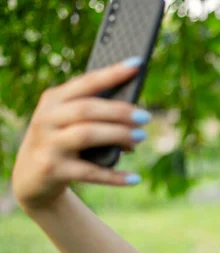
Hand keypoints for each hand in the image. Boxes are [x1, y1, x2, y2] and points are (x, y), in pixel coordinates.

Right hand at [11, 58, 150, 210]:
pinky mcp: (53, 170)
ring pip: (86, 135)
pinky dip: (114, 176)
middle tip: (145, 117)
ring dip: (118, 135)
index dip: (112, 73)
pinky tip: (135, 178)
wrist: (31, 177)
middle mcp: (47, 118)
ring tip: (141, 137)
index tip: (137, 64)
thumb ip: (97, 115)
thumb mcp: (71, 122)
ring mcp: (48, 145)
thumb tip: (137, 119)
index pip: (86, 82)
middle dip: (119, 111)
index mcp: (54, 99)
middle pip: (87, 109)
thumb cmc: (63, 141)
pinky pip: (90, 172)